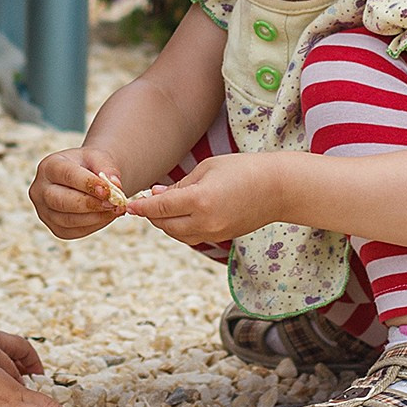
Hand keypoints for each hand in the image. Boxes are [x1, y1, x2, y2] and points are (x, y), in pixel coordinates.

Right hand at [30, 146, 129, 239]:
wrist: (86, 176)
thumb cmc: (90, 165)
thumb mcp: (98, 158)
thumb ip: (107, 169)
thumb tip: (116, 186)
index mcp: (48, 166)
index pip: (66, 175)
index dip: (87, 183)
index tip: (108, 190)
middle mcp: (40, 190)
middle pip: (61, 201)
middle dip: (90, 204)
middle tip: (114, 203)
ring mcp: (44, 211)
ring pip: (69, 220)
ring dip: (96, 217)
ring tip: (117, 209)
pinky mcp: (55, 228)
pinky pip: (75, 231)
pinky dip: (95, 225)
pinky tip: (109, 216)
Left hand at [121, 152, 276, 245]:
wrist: (278, 188)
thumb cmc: (242, 169)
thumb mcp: (207, 169)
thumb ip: (179, 185)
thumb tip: (155, 195)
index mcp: (199, 200)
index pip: (160, 208)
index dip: (141, 207)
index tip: (128, 204)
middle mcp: (205, 222)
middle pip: (165, 225)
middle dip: (152, 215)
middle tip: (145, 201)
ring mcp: (214, 233)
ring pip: (177, 235)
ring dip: (165, 223)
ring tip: (163, 206)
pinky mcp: (222, 238)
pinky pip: (192, 237)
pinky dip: (181, 228)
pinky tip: (181, 214)